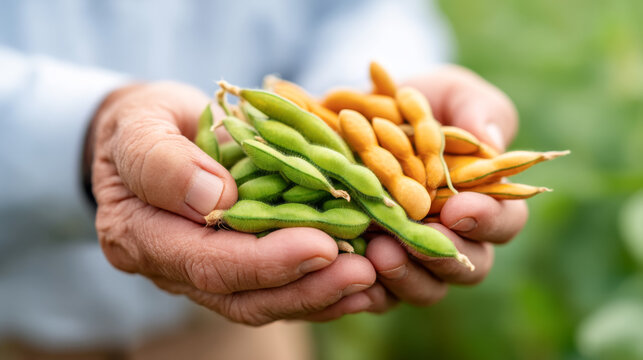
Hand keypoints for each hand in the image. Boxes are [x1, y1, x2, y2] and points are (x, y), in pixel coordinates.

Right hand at [90, 82, 376, 324]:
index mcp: (141, 235)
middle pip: (243, 296)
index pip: (206, 262)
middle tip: (364, 272)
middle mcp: (173, 268)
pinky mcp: (235, 266)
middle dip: (306, 287)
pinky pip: (278, 289)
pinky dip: (321, 287)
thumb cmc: (141, 124)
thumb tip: (215, 199)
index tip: (322, 245)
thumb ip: (162, 161)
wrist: (149, 136)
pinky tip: (362, 281)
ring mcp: (206, 273)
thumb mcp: (139, 125)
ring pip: (266, 302)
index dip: (265, 261)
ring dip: (322, 294)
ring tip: (373, 277)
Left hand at [311, 65, 527, 316]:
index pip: (504, 221)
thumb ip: (476, 109)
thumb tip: (491, 139)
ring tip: (379, 251)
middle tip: (416, 240)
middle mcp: (453, 235)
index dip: (487, 219)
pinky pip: (380, 296)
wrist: (357, 117)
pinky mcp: (377, 266)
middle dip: (445, 256)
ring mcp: (415, 255)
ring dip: (407, 276)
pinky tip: (352, 272)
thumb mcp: (448, 92)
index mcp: (483, 199)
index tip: (458, 207)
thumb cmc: (416, 104)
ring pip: (427, 288)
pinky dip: (370, 290)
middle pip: (470, 267)